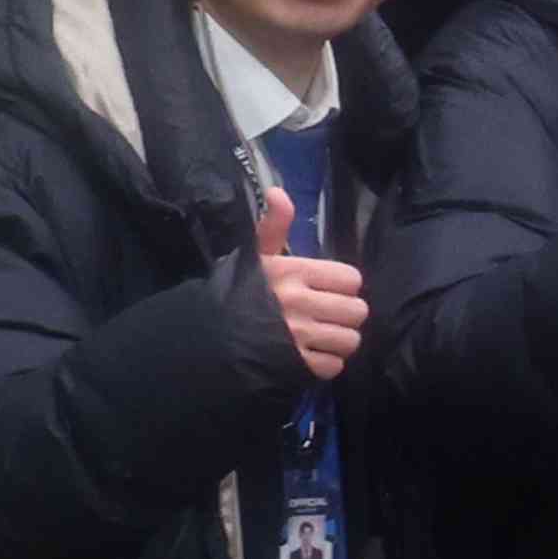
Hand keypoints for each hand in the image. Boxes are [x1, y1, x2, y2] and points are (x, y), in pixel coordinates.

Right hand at [248, 184, 365, 384]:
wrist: (200, 335)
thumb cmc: (231, 293)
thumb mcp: (252, 256)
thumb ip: (272, 226)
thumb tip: (279, 192)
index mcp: (293, 272)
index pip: (351, 279)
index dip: (344, 286)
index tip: (328, 290)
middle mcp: (300, 303)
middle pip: (357, 311)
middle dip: (345, 315)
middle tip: (328, 316)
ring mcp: (298, 336)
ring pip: (350, 340)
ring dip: (338, 341)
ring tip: (321, 337)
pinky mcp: (295, 365)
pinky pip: (334, 366)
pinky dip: (325, 363)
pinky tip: (310, 356)